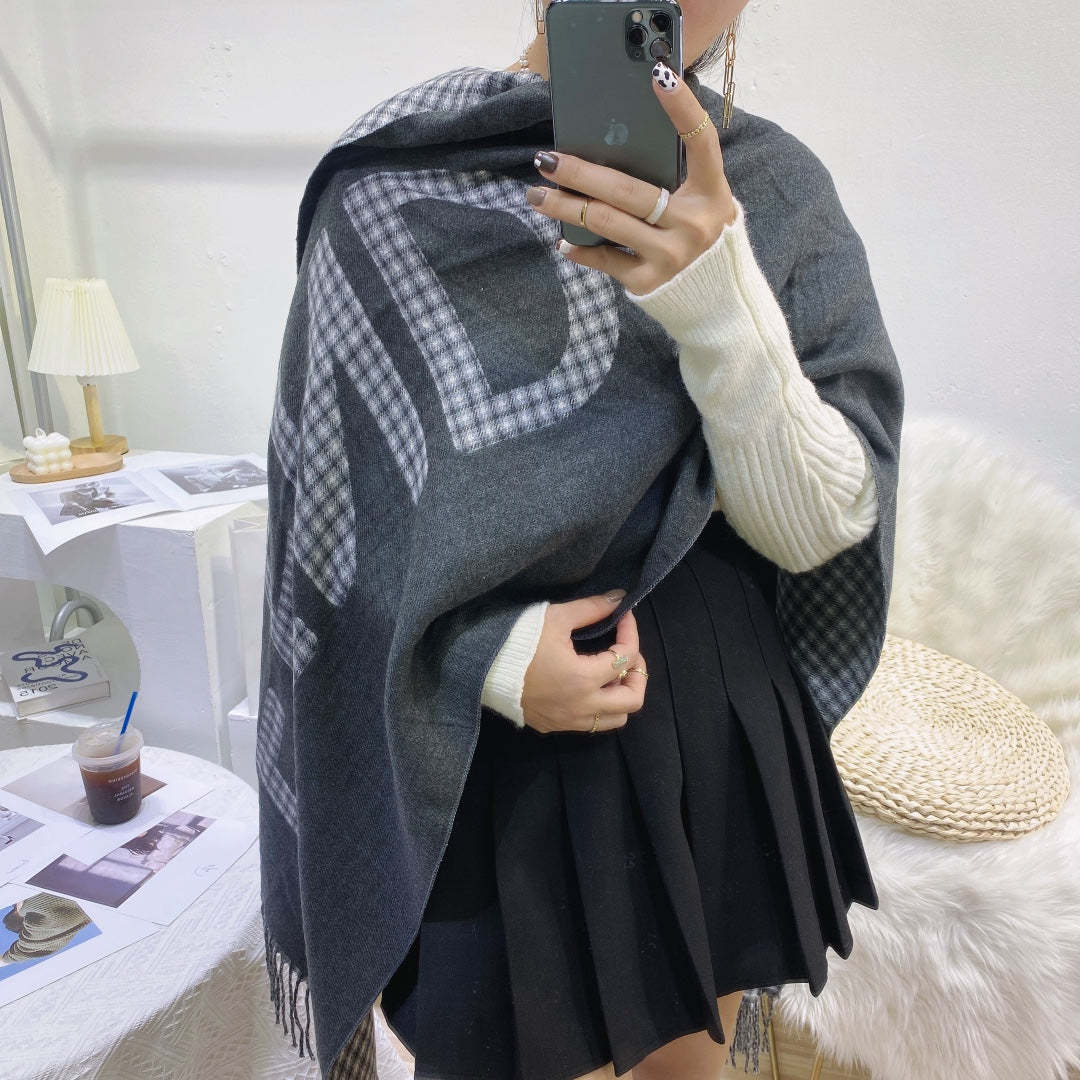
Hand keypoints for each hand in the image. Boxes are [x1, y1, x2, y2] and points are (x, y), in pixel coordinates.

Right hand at [520, 592, 648, 734]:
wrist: (480, 667)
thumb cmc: (517, 640)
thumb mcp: (556, 618)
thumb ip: (591, 609)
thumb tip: (618, 599)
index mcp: (583, 679)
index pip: (626, 657)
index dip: (630, 632)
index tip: (623, 617)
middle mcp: (581, 706)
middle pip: (632, 700)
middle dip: (637, 673)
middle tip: (626, 652)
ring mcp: (567, 720)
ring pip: (615, 719)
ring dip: (620, 695)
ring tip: (610, 672)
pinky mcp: (553, 726)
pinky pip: (590, 723)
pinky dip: (599, 705)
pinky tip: (588, 684)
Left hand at [525, 58, 737, 296]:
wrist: (715, 304)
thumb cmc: (700, 240)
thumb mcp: (704, 206)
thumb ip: (677, 180)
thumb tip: (615, 146)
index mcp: (713, 195)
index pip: (701, 142)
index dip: (683, 109)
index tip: (658, 75)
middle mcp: (693, 225)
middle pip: (628, 190)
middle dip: (579, 173)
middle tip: (546, 159)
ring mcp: (670, 256)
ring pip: (605, 222)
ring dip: (564, 207)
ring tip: (537, 195)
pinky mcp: (648, 283)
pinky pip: (604, 259)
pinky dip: (580, 248)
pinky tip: (561, 239)